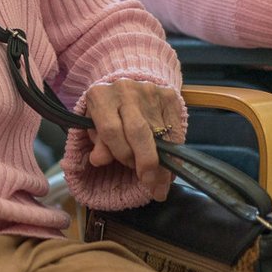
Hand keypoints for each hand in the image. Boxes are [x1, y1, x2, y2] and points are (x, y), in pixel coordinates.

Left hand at [82, 79, 181, 199]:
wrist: (125, 88)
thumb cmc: (107, 113)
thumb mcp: (95, 127)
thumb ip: (99, 145)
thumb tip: (98, 161)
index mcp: (100, 96)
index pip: (111, 130)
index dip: (122, 154)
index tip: (131, 171)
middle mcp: (124, 90)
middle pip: (138, 131)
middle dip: (146, 161)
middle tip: (152, 184)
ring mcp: (148, 90)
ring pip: (160, 132)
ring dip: (163, 161)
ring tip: (162, 182)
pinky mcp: (168, 94)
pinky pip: (175, 128)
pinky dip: (175, 150)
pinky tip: (172, 166)